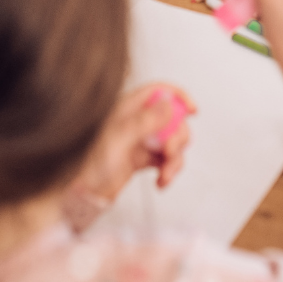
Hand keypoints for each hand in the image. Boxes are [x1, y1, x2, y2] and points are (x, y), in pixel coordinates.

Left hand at [68, 83, 194, 204]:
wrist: (89, 191)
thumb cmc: (96, 162)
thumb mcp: (121, 138)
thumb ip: (145, 120)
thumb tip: (169, 104)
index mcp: (131, 107)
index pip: (160, 90)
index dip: (179, 96)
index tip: (193, 111)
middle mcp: (139, 119)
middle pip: (174, 119)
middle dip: (178, 138)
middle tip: (169, 153)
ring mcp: (144, 138)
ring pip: (174, 141)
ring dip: (175, 160)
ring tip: (165, 175)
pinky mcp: (147, 156)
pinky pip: (168, 159)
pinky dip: (169, 171)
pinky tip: (161, 182)